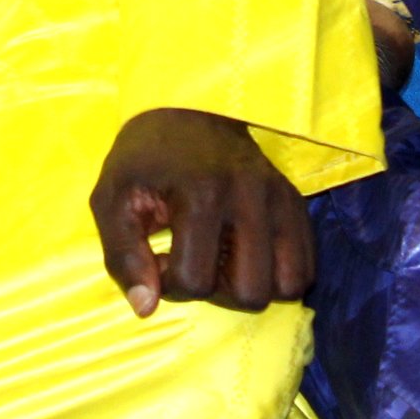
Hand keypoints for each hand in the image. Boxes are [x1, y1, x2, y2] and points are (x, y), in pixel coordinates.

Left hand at [89, 107, 312, 314]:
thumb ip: (123, 255)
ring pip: (288, 286)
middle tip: (195, 259)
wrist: (188, 109)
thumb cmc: (145, 158)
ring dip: (252, 285)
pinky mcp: (296, 203)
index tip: (159, 254)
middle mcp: (250, 196)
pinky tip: (246, 253)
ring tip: (223, 259)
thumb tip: (145, 309)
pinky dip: (278, 274)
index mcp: (201, 193)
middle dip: (216, 291)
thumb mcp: (112, 198)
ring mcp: (280, 199)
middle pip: (251, 293)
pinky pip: (307, 268)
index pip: (194, 281)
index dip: (168, 283)